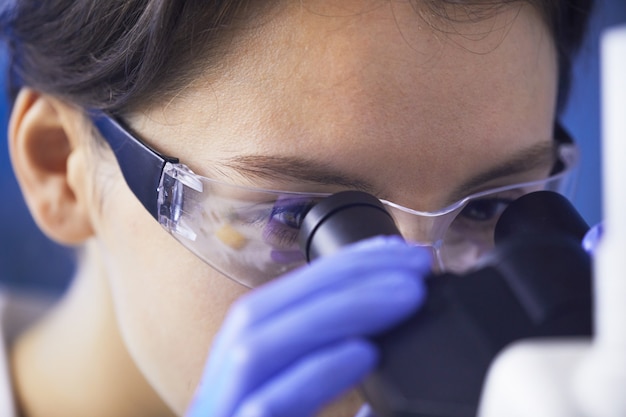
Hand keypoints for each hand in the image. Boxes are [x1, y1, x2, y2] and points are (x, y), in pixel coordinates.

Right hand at [186, 236, 429, 416]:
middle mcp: (220, 394)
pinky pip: (265, 406)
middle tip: (413, 263)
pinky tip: (365, 354)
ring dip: (334, 311)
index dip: (333, 272)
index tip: (395, 255)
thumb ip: (334, 377)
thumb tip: (380, 339)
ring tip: (405, 296)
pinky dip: (316, 372)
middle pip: (260, 312)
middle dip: (338, 277)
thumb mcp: (313, 411)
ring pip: (255, 345)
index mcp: (238, 382)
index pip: (274, 308)